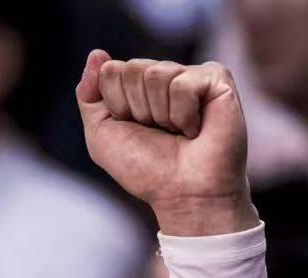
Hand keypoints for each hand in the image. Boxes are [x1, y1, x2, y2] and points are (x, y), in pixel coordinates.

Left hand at [76, 51, 256, 235]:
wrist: (182, 193)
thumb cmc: (145, 168)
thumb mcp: (101, 135)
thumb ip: (89, 96)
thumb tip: (96, 54)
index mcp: (135, 86)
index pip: (110, 71)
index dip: (115, 106)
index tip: (132, 128)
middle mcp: (163, 76)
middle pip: (132, 69)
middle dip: (137, 108)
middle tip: (158, 132)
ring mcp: (191, 74)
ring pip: (157, 73)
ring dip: (160, 114)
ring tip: (178, 132)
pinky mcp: (218, 79)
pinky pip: (184, 82)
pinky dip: (183, 114)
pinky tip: (196, 128)